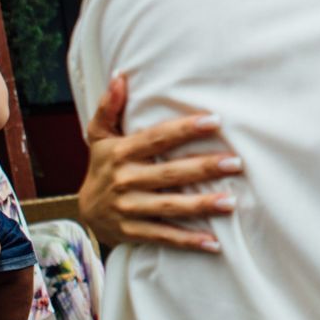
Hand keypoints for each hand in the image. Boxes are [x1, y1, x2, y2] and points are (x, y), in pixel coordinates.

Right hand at [77, 75, 241, 251]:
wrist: (83, 211)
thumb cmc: (102, 165)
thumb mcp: (99, 136)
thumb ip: (109, 107)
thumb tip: (120, 76)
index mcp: (121, 153)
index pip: (157, 138)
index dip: (185, 129)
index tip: (214, 121)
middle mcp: (125, 180)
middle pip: (169, 173)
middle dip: (203, 167)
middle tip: (235, 162)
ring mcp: (129, 209)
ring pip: (170, 207)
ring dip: (201, 205)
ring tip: (231, 201)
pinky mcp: (133, 232)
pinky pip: (164, 237)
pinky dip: (188, 242)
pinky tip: (214, 243)